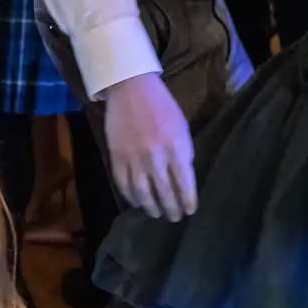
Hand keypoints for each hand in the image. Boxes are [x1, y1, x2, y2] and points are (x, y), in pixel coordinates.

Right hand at [99, 73, 195, 221]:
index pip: (184, 183)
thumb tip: (183, 179)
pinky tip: (137, 202)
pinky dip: (131, 197)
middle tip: (174, 218)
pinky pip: (123, 184)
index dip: (187, 201)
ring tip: (157, 214)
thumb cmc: (162, 106)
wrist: (131, 89)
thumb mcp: (182, 128)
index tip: (190, 211)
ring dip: (151, 207)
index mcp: (176, 147)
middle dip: (171, 208)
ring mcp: (134, 158)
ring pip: (143, 193)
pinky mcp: (116, 157)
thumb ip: (183, 154)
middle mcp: (156, 156)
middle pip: (164, 192)